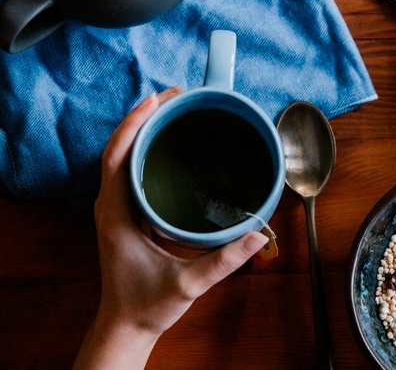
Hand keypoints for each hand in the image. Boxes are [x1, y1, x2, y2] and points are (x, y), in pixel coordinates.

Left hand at [74, 87, 268, 369]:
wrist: (127, 325)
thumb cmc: (147, 304)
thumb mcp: (188, 284)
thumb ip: (224, 261)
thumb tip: (258, 235)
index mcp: (116, 215)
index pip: (117, 157)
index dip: (134, 124)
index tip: (157, 99)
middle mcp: (111, 205)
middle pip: (119, 148)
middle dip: (144, 117)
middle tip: (176, 95)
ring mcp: (117, 208)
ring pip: (123, 156)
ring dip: (145, 129)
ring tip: (174, 109)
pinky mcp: (126, 213)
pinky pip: (131, 170)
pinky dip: (146, 148)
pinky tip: (169, 143)